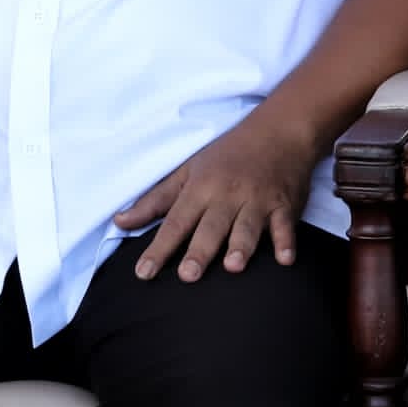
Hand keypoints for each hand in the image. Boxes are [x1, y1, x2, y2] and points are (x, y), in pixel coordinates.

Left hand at [114, 111, 318, 280]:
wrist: (278, 131)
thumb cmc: (227, 155)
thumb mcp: (187, 171)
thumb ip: (154, 201)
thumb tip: (120, 221)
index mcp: (201, 188)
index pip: (175, 222)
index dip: (158, 248)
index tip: (143, 273)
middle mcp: (227, 195)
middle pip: (211, 227)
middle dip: (200, 250)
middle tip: (188, 275)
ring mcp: (258, 200)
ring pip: (248, 226)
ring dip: (241, 245)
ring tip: (233, 267)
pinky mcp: (285, 205)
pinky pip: (286, 224)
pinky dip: (287, 241)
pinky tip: (285, 260)